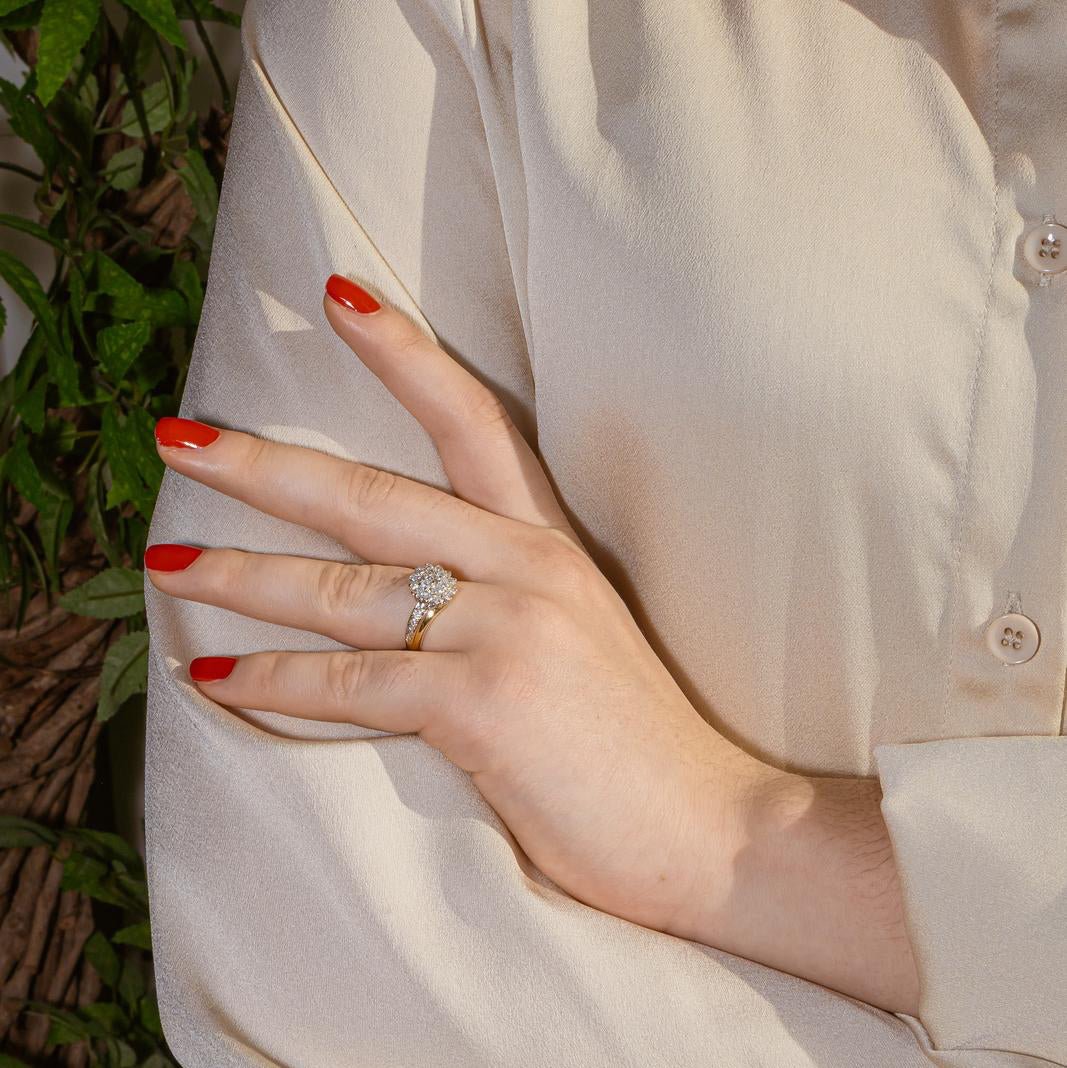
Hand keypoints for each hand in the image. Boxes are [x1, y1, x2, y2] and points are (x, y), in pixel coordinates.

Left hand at [147, 273, 918, 1014]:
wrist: (711, 825)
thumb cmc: (636, 743)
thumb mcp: (578, 637)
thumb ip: (502, 599)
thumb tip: (406, 597)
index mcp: (550, 544)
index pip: (472, 420)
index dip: (404, 353)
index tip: (338, 299)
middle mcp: (525, 567)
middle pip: (371, 498)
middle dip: (263, 465)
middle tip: (179, 438)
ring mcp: (505, 629)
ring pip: (342, 588)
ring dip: (240, 575)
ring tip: (163, 561)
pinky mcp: (482, 700)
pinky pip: (352, 680)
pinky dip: (274, 679)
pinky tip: (216, 675)